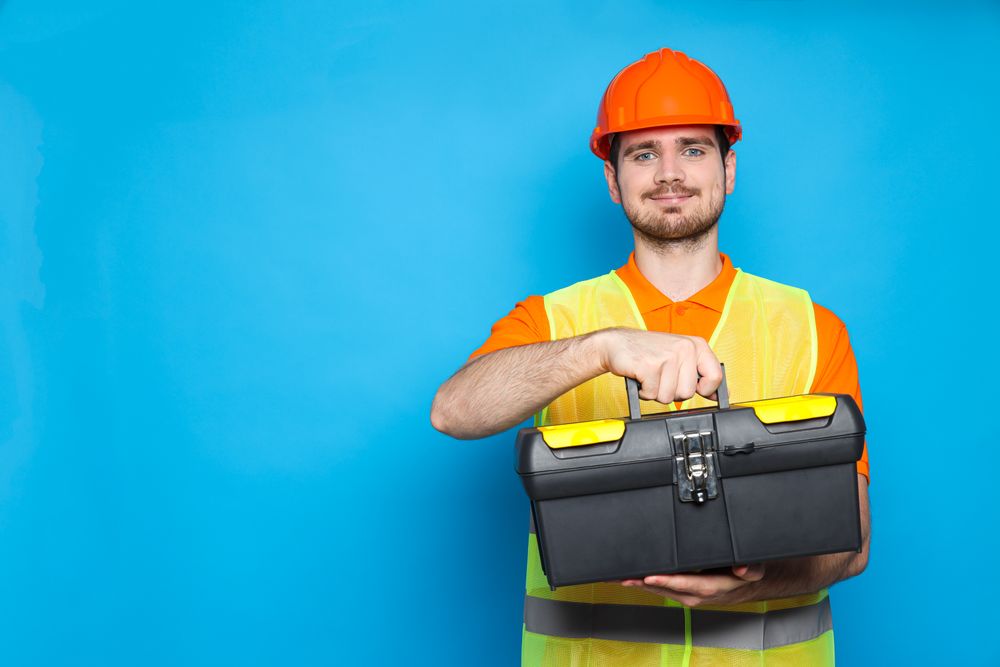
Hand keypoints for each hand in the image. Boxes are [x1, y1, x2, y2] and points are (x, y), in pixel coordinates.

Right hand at [597, 328, 722, 403]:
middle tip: (662, 376)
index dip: (706, 390)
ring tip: (650, 375)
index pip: (716, 376)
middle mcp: (685, 348)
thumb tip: (717, 395)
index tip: (695, 388)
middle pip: (688, 393)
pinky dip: (643, 391)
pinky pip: (652, 395)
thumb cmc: (648, 351)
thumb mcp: (679, 356)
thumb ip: (698, 374)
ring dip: (656, 392)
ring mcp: (667, 356)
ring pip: (669, 397)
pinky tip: (641, 377)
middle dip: (672, 392)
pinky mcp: (650, 366)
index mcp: (696, 345)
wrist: (617, 343)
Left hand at [619, 564, 765, 606]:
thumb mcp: (753, 569)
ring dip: (637, 583)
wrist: (744, 585)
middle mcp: (693, 594)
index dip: (666, 581)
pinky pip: (657, 588)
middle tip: (622, 576)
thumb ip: (749, 568)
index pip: (683, 584)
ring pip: (656, 590)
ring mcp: (684, 594)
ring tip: (617, 577)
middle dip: (641, 582)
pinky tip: (628, 578)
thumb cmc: (744, 576)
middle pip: (663, 588)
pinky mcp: (679, 591)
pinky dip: (642, 583)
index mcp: (709, 588)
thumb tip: (742, 567)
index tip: (649, 577)